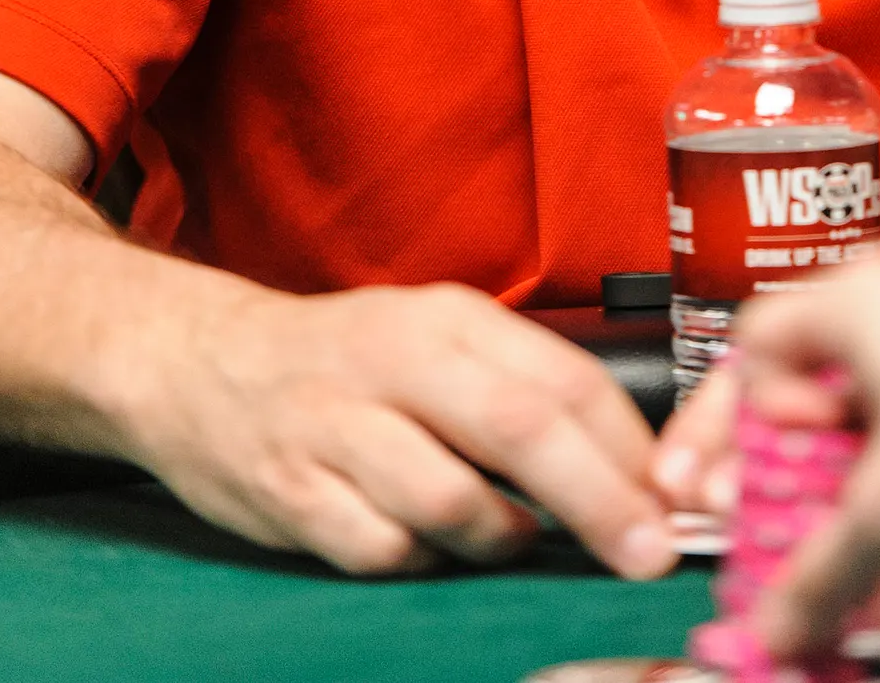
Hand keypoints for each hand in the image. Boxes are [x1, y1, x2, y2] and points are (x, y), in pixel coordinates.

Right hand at [100, 269, 677, 580]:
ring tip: (513, 538)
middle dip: (599, 499)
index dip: (631, 445)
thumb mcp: (438, 341)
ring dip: (500, 536)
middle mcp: (396, 359)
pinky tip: (423, 546)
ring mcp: (337, 425)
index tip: (678, 497)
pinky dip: (417, 561)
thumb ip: (521, 389)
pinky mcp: (289, 490)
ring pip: (450, 499)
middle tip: (646, 553)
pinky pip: (378, 549)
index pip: (563, 375)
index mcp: (448, 317)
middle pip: (521, 429)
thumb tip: (633, 468)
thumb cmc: (346, 361)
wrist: (201, 363)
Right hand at [674, 250, 879, 656]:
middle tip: (802, 536)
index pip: (758, 344)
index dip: (745, 415)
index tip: (748, 476)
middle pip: (823, 397)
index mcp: (850, 299)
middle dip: (810, 485)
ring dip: (871, 509)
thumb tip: (779, 624)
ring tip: (872, 577)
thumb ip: (823, 570)